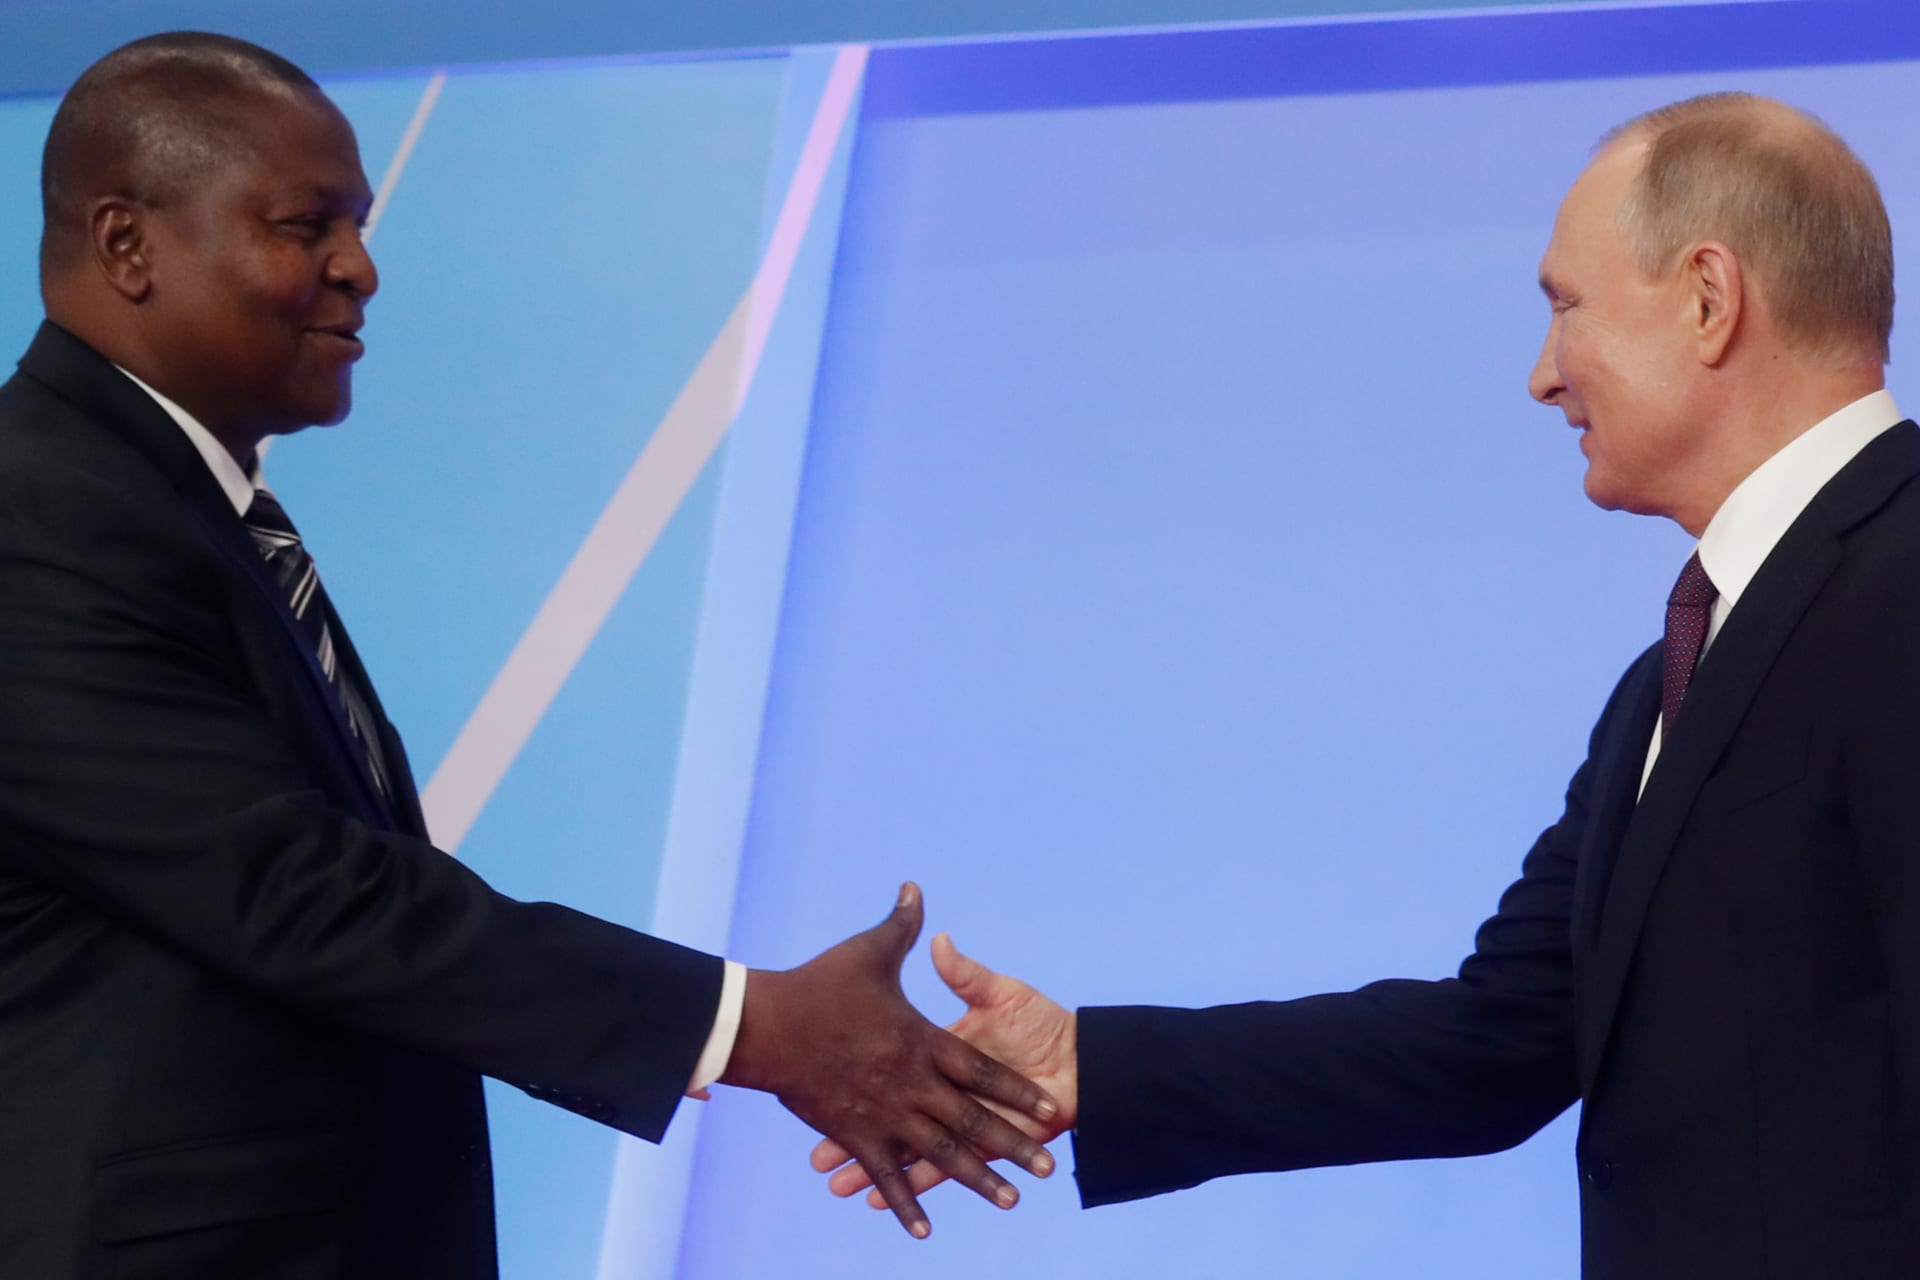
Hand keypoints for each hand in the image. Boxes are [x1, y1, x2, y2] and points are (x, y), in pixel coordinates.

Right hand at [720, 883, 1058, 1238]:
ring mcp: (885, 1111)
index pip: (983, 1071)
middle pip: (973, 1120)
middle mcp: (912, 1081)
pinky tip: (926, 1227)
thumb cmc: (820, 984)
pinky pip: (887, 1172)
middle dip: (1013, 1144)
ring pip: (941, 1153)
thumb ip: (902, 927)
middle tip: (1047, 1166)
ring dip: (976, 1179)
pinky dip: (905, 1200)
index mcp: (922, 1039)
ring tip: (1010, 1201)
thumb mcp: (869, 952)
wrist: (769, 1023)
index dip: (1018, 1090)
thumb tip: (917, 889)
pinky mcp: (856, 1132)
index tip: (1051, 1108)